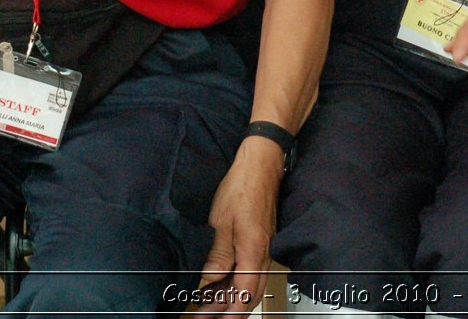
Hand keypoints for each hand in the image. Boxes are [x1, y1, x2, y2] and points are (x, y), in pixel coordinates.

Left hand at [191, 139, 282, 315]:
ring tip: (206, 306)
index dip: (231, 313)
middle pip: (251, 294)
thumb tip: (209, 281)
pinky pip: (250, 270)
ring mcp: (263, 248)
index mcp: (253, 251)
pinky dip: (235, 282)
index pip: (245, 293)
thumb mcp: (221, 222)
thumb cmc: (242, 187)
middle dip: (230, 311)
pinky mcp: (260, 242)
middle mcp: (263, 254)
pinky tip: (219, 284)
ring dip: (231, 298)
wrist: (260, 165)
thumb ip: (217, 255)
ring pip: (251, 284)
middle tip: (204, 318)